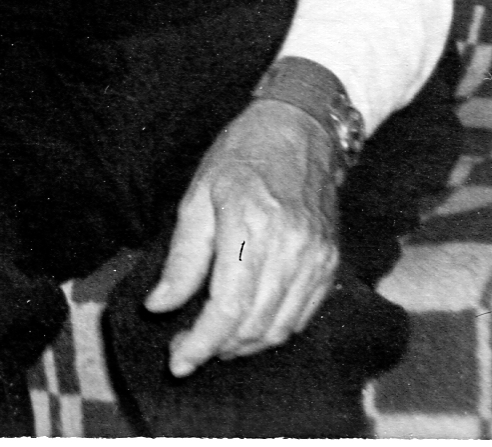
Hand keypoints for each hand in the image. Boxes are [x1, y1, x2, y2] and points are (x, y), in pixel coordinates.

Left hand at [144, 99, 339, 377]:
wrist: (302, 130)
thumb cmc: (241, 156)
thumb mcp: (197, 196)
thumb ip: (183, 257)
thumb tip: (160, 306)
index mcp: (251, 225)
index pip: (228, 307)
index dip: (201, 342)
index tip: (178, 362)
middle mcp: (290, 247)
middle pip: (255, 325)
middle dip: (218, 348)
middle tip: (188, 349)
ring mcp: (316, 258)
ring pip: (281, 328)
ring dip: (246, 345)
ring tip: (215, 341)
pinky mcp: (330, 263)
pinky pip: (303, 315)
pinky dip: (274, 331)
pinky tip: (249, 325)